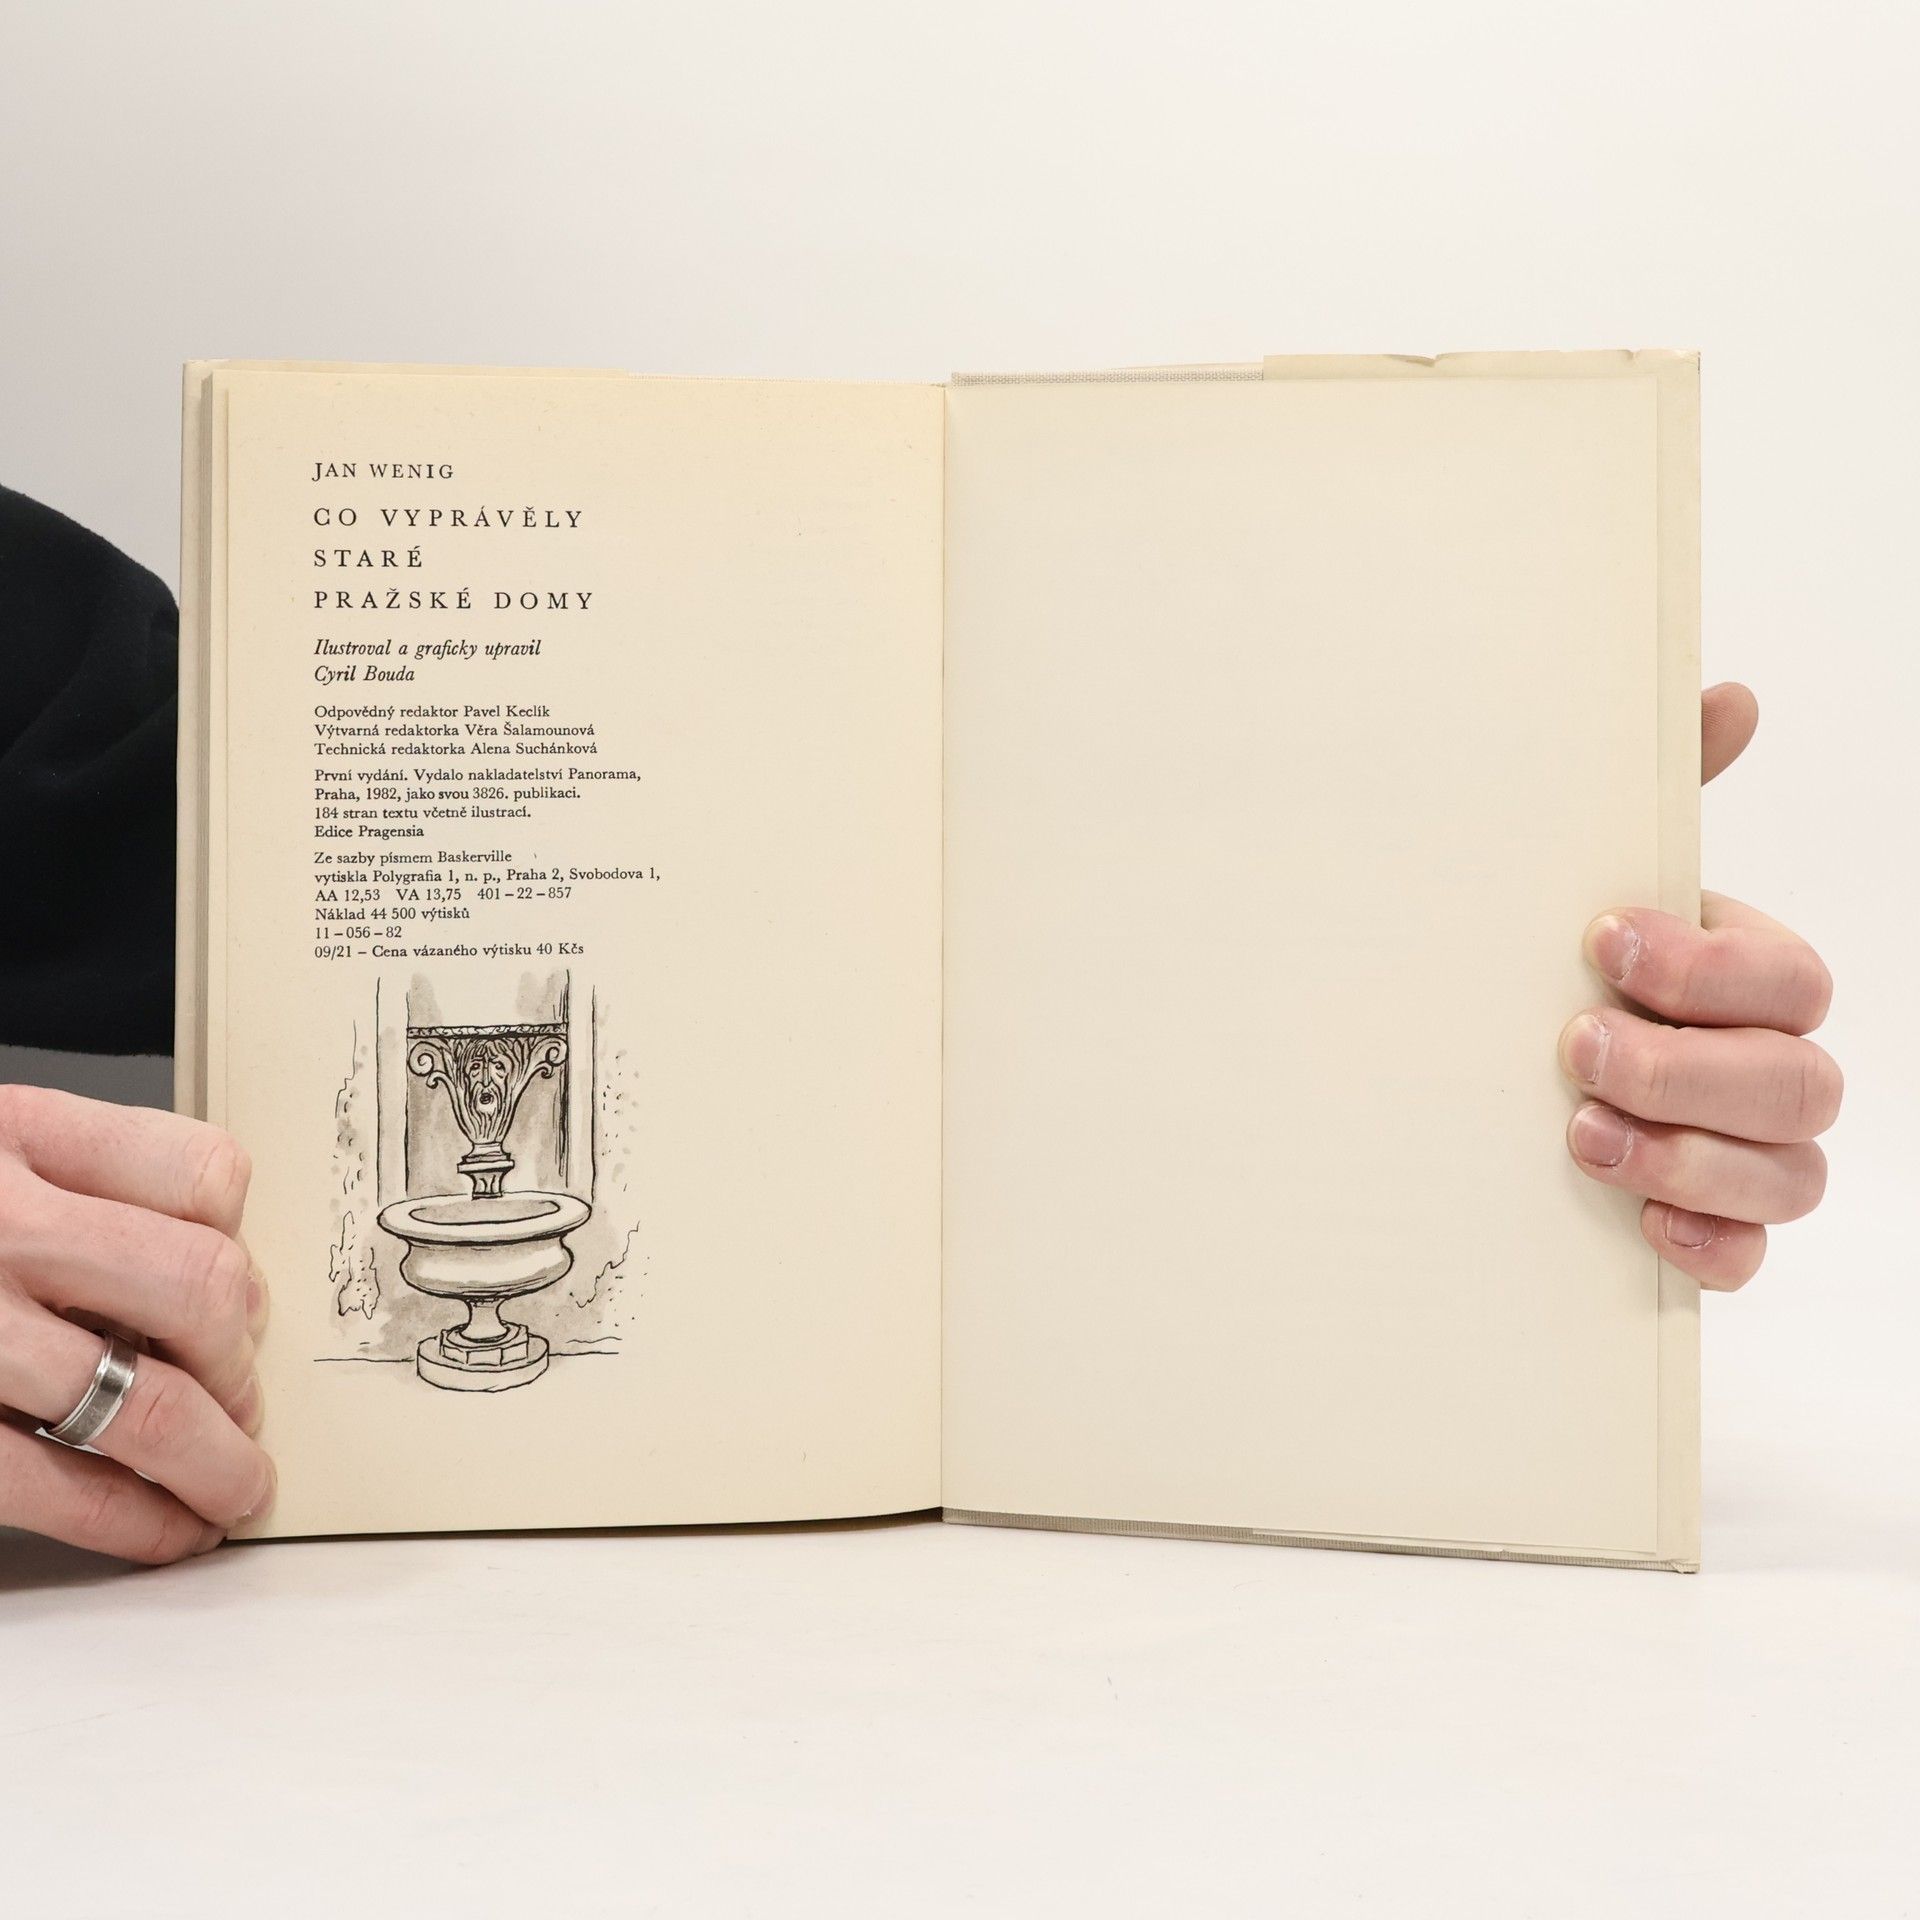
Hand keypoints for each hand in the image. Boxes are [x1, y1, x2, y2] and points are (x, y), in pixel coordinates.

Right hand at [0, 1087, 272, 1562]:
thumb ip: (76, 1186)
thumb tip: (212, 1286)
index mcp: (12, 1135)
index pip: (205, 1175)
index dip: (245, 1246)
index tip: (244, 1302)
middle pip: (199, 1288)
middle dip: (241, 1363)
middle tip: (244, 1405)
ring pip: (145, 1403)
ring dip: (215, 1463)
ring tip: (232, 1489)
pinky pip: (55, 1485)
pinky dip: (135, 1520)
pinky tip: (165, 1530)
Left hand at [1560, 683, 1839, 1288]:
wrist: (1498, 1065)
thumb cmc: (1561, 963)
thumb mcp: (1590, 874)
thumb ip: (1660, 796)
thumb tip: (1731, 694)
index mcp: (1749, 979)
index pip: (1788, 980)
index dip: (1705, 969)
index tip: (1597, 941)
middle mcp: (1768, 1068)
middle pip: (1800, 1085)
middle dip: (1685, 1070)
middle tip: (1574, 1046)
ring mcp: (1749, 1155)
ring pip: (1789, 1176)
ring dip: (1686, 1157)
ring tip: (1580, 1134)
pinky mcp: (1710, 1228)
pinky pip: (1751, 1257)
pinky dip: (1708, 1244)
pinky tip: (1642, 1221)